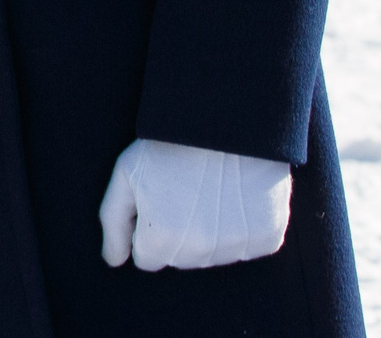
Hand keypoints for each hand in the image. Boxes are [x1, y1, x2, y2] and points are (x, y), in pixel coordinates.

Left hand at [98, 138, 291, 271]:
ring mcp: (236, 247)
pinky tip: (236, 195)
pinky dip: (242, 226)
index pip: (146, 258)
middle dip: (176, 232)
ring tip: (209, 190)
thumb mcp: (126, 174)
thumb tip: (114, 260)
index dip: (147, 227)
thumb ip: (113, 222)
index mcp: (160, 240)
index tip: (157, 199)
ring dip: (209, 231)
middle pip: (179, 259)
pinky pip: (247, 246)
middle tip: (183, 190)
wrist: (226, 119)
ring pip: (212, 254)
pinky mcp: (267, 238)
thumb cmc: (169, 144)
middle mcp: (199, 252)